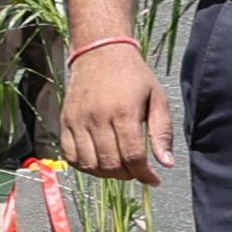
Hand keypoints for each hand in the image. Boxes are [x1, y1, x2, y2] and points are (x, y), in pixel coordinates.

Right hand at [63, 36, 173, 181]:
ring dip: (106, 174)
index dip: (144, 174)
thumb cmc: (133, 76)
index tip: (153, 179)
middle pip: (110, 164)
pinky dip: (83, 166)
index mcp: (124, 112)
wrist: (100, 52)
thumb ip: (162, 132)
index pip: (133, 156)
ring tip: (118, 168)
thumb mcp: (157, 98)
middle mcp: (98, 117)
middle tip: (136, 171)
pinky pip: (70, 156)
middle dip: (127, 175)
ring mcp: (78, 120)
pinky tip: (97, 162)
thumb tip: (166, 163)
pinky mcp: (65, 121)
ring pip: (89, 164)